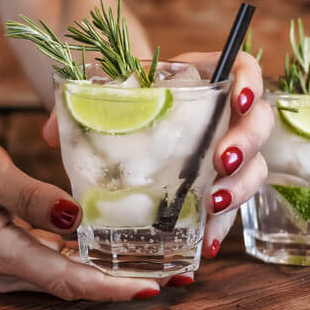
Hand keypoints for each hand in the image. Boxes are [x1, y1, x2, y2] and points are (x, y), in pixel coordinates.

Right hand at [0, 133, 162, 300]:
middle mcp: (0, 268)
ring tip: (148, 267)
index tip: (151, 288)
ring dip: (102, 274)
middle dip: (118, 284)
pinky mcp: (0, 253)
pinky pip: (47, 264)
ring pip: (60, 277)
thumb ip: (31, 196)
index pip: (65, 278)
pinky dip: (79, 261)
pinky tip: (104, 250)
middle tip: (169, 279)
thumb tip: (75, 218)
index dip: (109, 287)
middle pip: (68, 285)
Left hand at [41, 51, 272, 260]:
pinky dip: (220, 223)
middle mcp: (222, 114)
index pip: (243, 68)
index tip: (237, 102)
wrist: (115, 118)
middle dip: (246, 145)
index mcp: (200, 77)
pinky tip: (206, 240)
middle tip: (221, 162)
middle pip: (258, 122)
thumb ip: (74, 107)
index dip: (249, 83)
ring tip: (213, 206)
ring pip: (254, 167)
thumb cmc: (115, 98)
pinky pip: (229, 203)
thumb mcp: (97, 94)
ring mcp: (224, 150)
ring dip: (240, 188)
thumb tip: (51, 134)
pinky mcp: (216, 184)